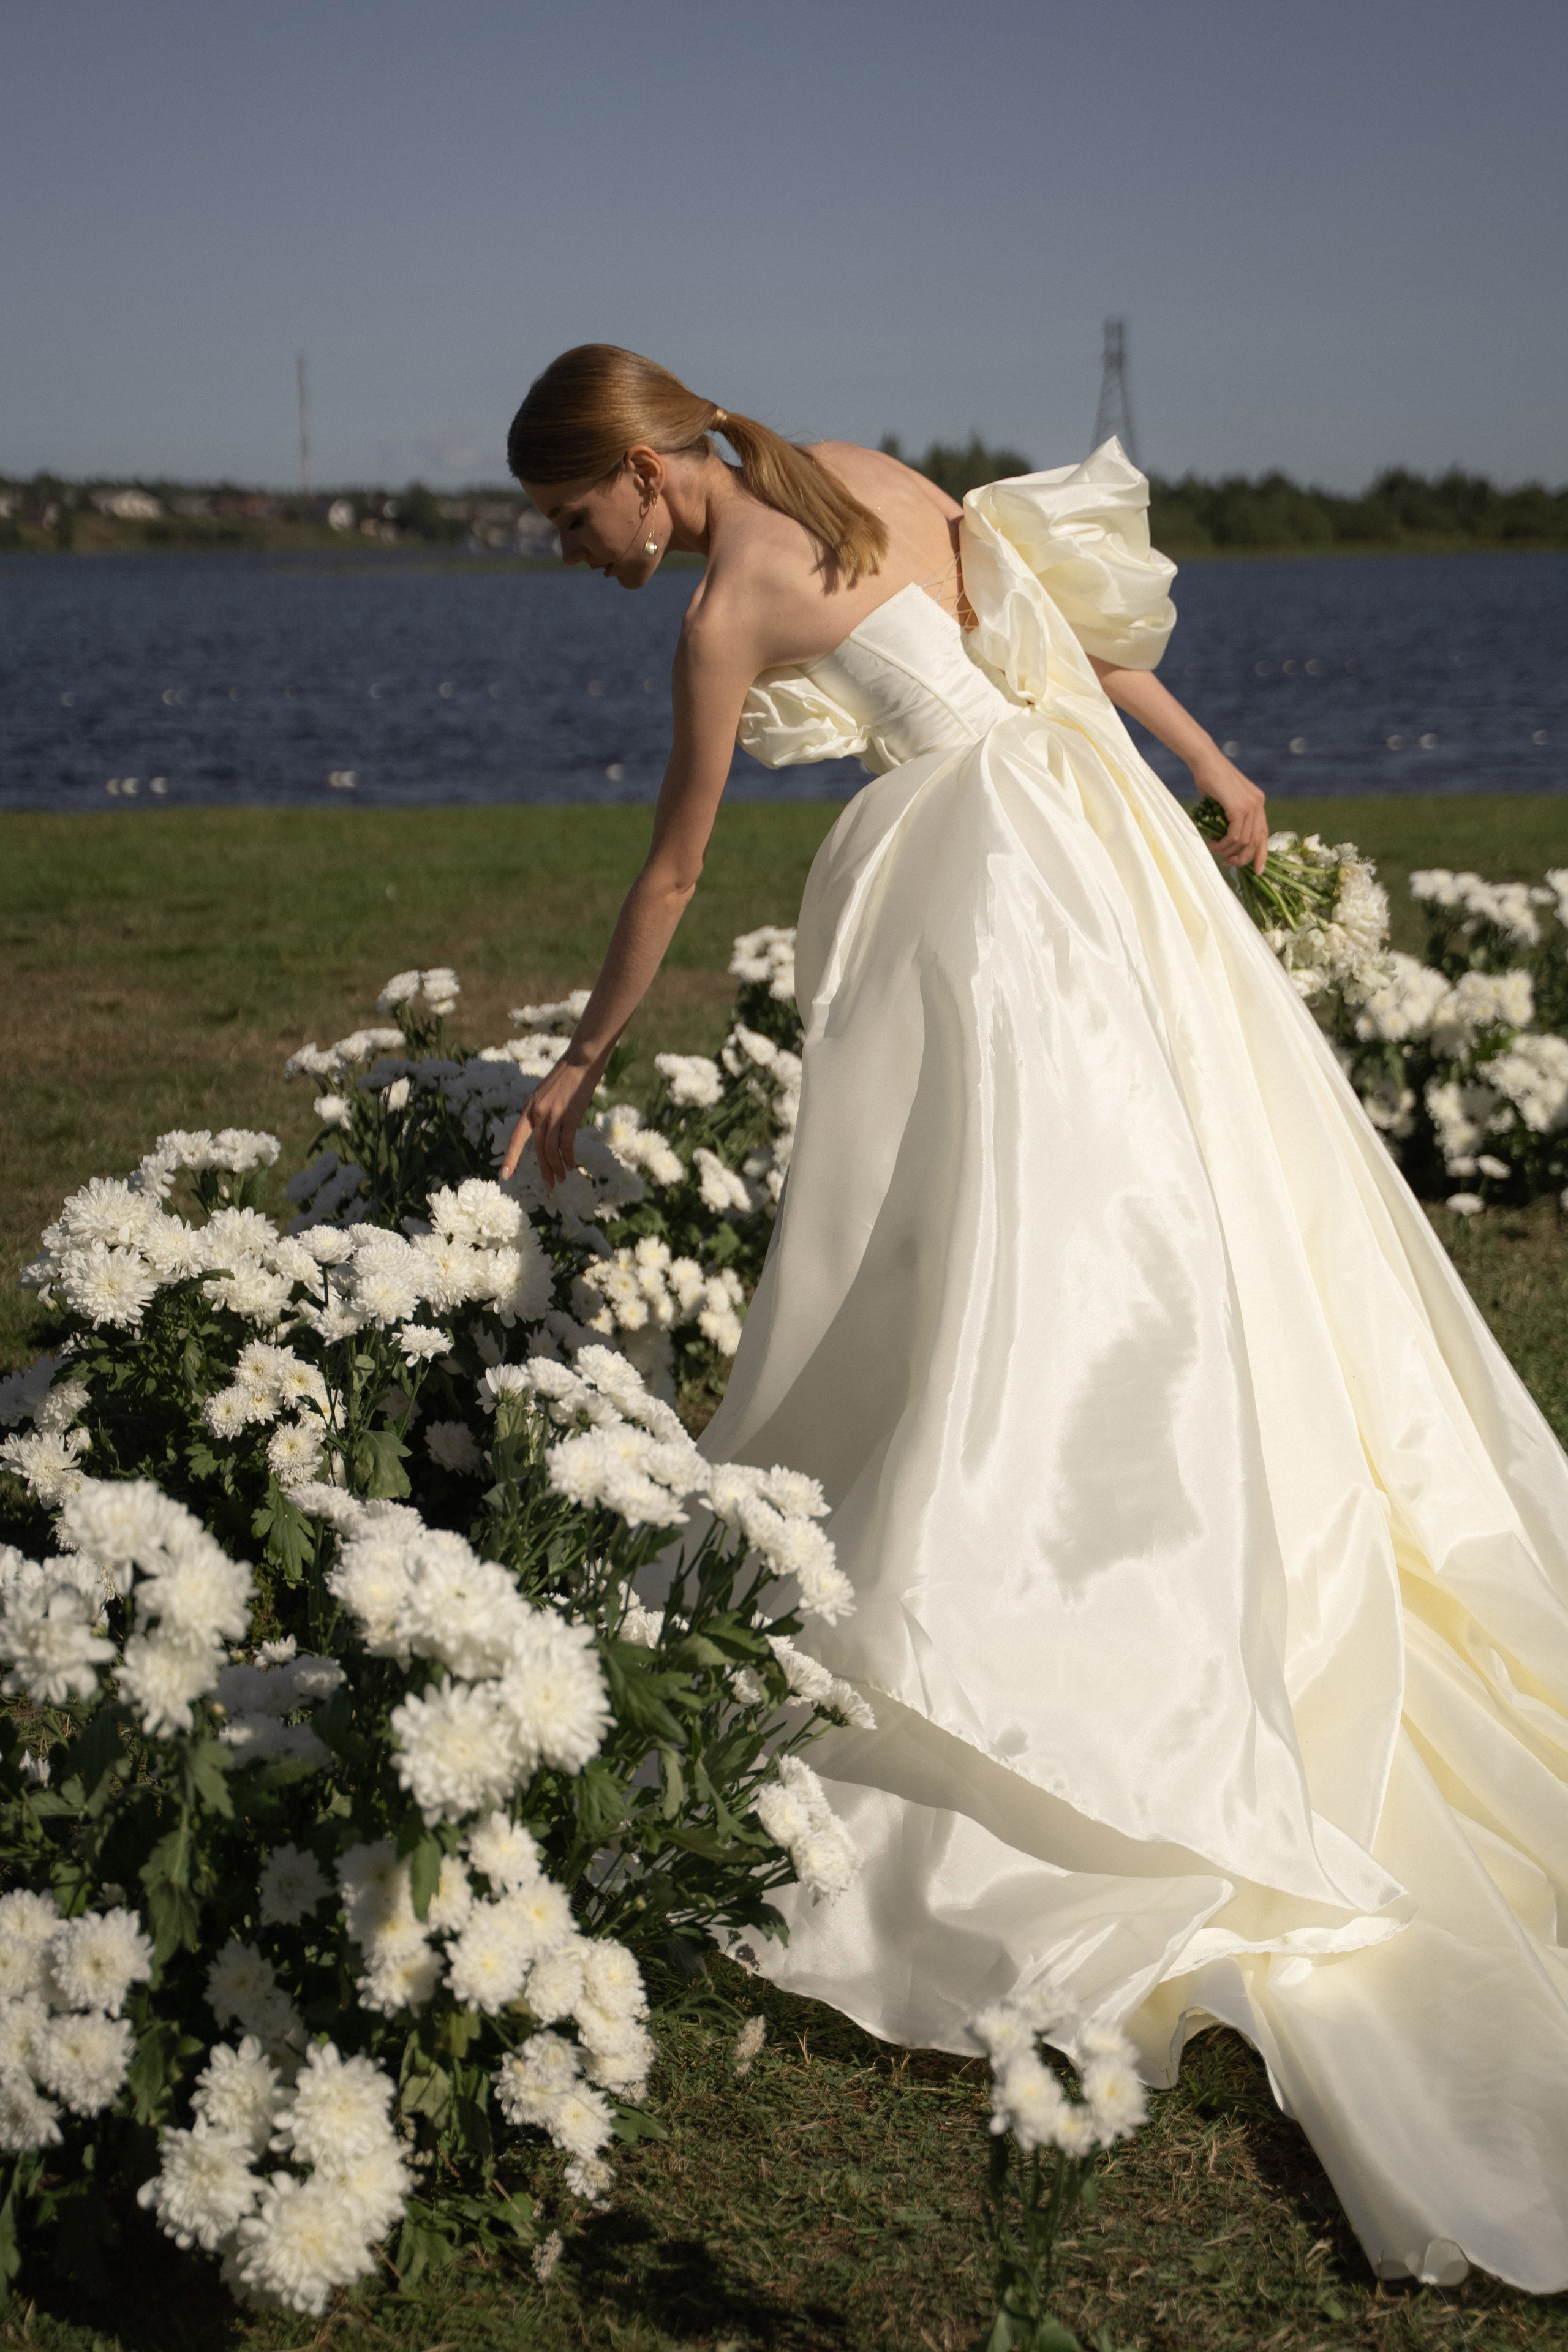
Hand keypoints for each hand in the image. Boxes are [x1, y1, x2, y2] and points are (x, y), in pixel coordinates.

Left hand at [499, 1053, 602, 1188]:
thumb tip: (546, 1127)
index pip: (516, 1138)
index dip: (510, 1157)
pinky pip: (566, 1144)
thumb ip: (543, 1110)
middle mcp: (538, 1113)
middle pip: (537, 1149)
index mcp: (530, 1107)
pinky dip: (568, 1157)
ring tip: (562, 1178)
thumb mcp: (546, 1092)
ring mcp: (554, 1115)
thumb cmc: (567, 1075)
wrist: (580, 1060)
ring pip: (550, 1150)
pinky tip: (572, 1165)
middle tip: (549, 1186)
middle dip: (543, 1170)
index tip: (505, 1175)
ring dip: (556, 1167)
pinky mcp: (570, 1117)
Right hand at [1193, 754, 1268, 874]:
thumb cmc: (1209, 779)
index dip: (1262, 855)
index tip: (1257, 870)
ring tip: (1214, 849)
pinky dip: (1224, 844)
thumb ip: (1229, 818)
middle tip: (1228, 864)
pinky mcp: (1240, 808)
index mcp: (1257, 803)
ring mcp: (1251, 805)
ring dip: (1228, 851)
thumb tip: (1225, 839)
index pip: (1264, 835)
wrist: (1205, 761)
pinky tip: (1213, 843)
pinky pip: (1235, 835)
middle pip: (1257, 842)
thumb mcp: (1223, 801)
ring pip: (1244, 841)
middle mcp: (1258, 804)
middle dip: (1243, 858)